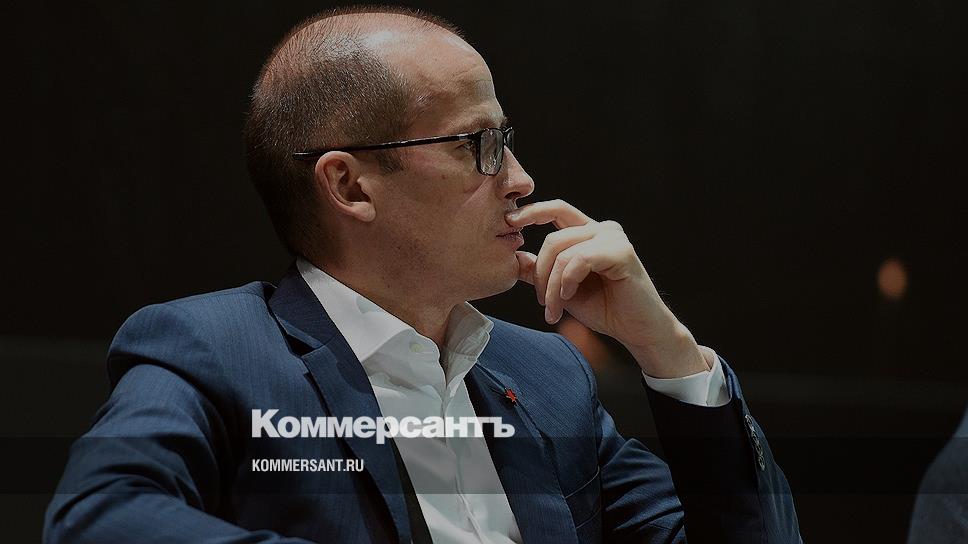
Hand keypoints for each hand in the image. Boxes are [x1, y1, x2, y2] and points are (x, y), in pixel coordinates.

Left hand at [506, 199, 708, 377]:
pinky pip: (580, 259)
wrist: (636, 330)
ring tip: (553, 309)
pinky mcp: (622, 252)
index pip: (557, 209)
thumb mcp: (562, 289)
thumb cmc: (604, 309)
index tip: (509, 222)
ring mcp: (613, 238)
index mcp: (588, 233)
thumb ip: (540, 272)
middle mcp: (602, 229)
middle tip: (541, 303)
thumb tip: (514, 258)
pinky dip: (568, 280)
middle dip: (540, 272)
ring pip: (563, 251)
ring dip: (552, 284)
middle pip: (554, 237)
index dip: (532, 211)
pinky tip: (568, 297)